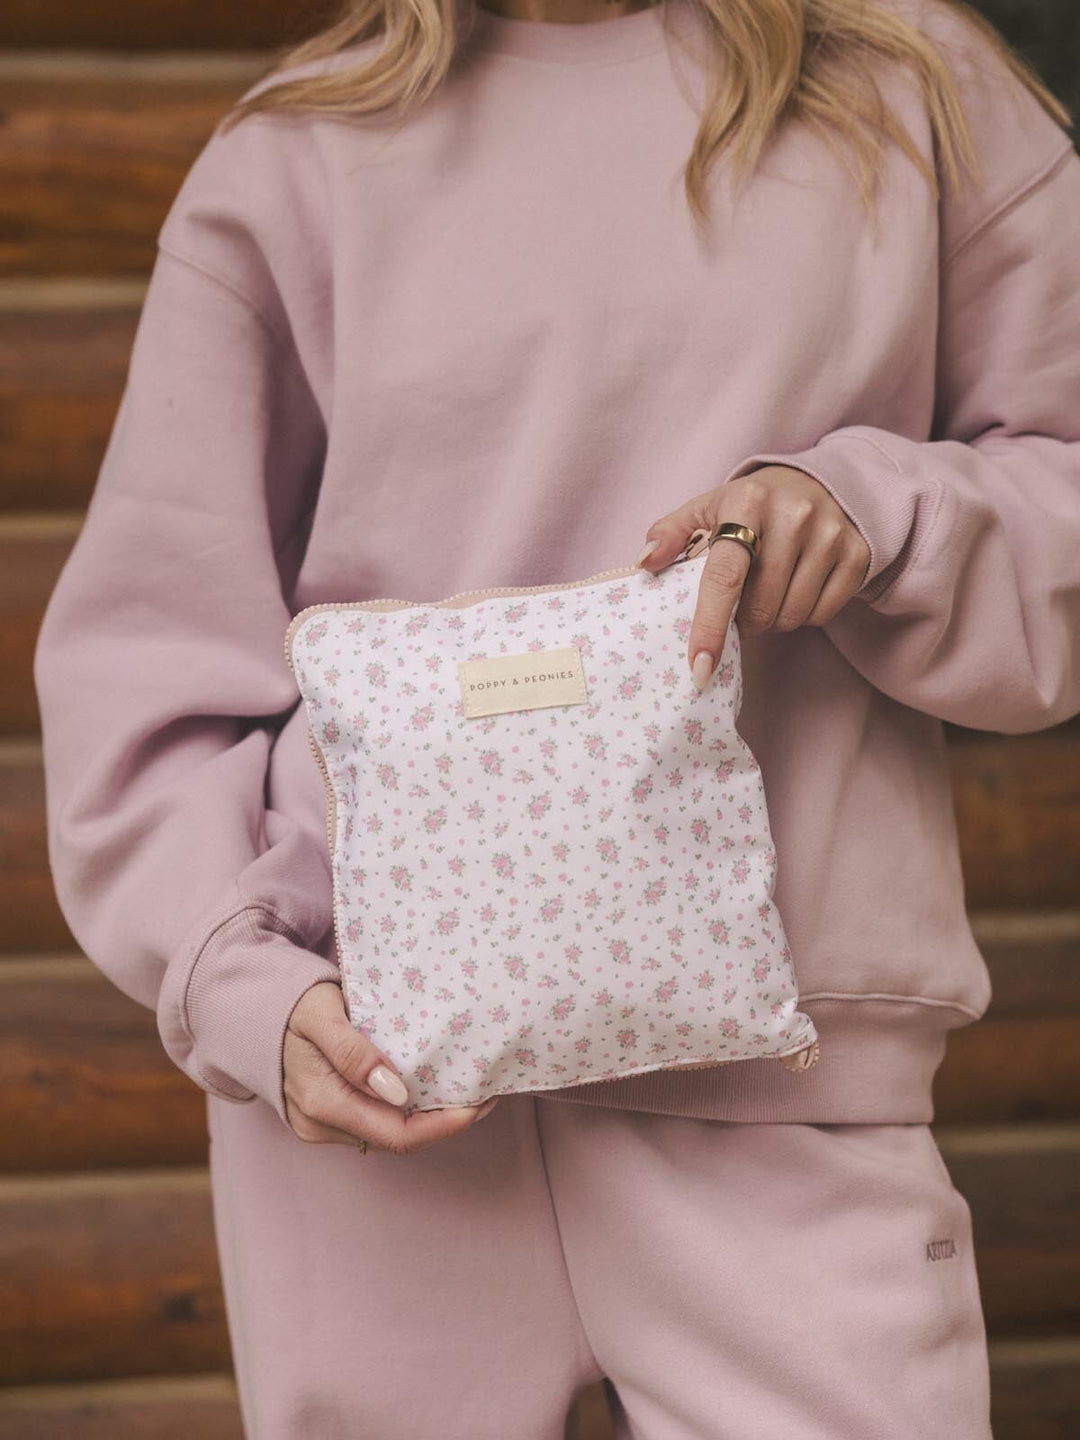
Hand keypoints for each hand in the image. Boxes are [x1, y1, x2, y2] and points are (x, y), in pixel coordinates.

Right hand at [283, 981, 498, 1152]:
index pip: (398, 1134)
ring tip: (463, 1089)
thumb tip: (398, 1093)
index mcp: (323, 1102)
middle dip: (445, 1123)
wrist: (248, 1011)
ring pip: (387, 1134)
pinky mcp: (323, 1118)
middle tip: (485, 1095)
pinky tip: (427, 1088)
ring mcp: (320, 1126)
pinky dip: (404, 1110)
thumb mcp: (321, 1014)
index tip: (481, 1103)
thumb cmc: (290, 1004)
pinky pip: (373, 1123)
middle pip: (398, 1139)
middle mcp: (320, 1125)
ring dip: (426, 1117)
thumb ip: (354, 1051)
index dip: (445, 1125)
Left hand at [635, 465, 870, 686]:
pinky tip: (797, 589)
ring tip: (768, 595)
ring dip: (773, 620)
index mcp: (748, 502)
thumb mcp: (707, 508)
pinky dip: (804, 615)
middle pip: (760, 607)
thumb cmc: (751, 506)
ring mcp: (831, 534)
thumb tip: (645, 563)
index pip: (725, 576)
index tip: (699, 667)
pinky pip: (822, 614)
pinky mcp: (857, 554)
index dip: (710, 626)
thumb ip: (670, 533)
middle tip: (741, 607)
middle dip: (744, 622)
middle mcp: (794, 515)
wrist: (819, 483)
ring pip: (792, 616)